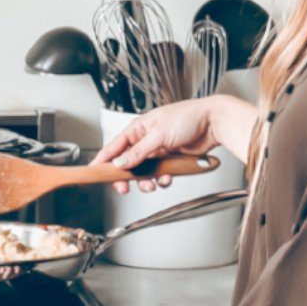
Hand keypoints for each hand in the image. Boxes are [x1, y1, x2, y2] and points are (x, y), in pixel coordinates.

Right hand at [93, 97, 224, 194]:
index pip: (114, 146)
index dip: (103, 159)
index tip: (93, 171)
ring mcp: (158, 151)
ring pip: (143, 172)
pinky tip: (168, 177)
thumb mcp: (159, 135)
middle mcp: (145, 140)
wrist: (213, 123)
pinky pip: (159, 174)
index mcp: (138, 128)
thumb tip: (121, 163)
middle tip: (124, 188)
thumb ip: (139, 152)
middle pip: (127, 163)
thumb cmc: (188, 117)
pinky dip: (161, 179)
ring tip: (153, 184)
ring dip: (146, 181)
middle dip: (126, 177)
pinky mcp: (170, 160)